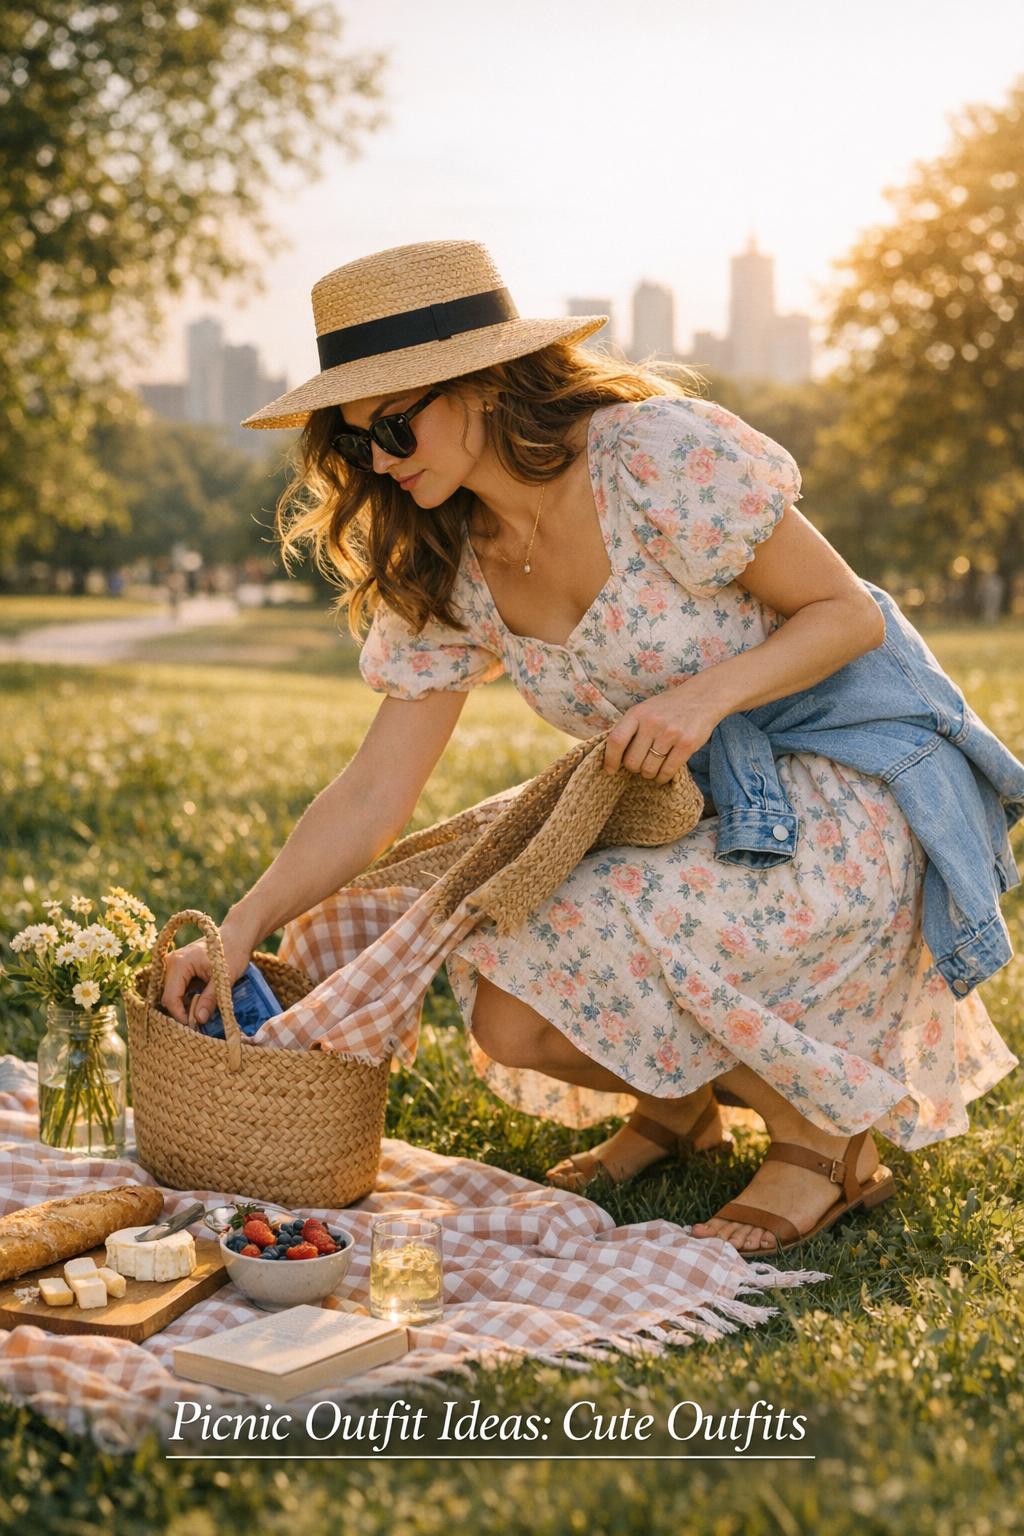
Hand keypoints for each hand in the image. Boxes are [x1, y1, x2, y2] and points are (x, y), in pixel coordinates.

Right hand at [159, 912, 258, 1025]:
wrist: (236, 936)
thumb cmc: (232, 952)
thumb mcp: (224, 978)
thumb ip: (210, 999)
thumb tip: (199, 1020)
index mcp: (178, 963)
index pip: (171, 998)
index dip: (181, 1015)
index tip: (195, 1026)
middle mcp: (170, 963)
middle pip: (169, 997)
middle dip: (183, 1012)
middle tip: (200, 1023)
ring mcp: (173, 965)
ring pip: (173, 994)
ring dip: (186, 1006)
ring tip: (202, 1013)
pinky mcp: (179, 968)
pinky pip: (178, 989)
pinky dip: (188, 998)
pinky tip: (201, 1002)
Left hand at [602, 678, 722, 784]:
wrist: (703, 697)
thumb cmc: (669, 707)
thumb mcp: (645, 710)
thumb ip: (630, 728)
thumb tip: (612, 756)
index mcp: (637, 713)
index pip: (616, 741)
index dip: (610, 759)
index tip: (610, 770)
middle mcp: (652, 722)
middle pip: (632, 761)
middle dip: (634, 768)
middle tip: (641, 765)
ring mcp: (670, 733)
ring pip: (649, 769)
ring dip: (649, 774)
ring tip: (653, 768)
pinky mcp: (686, 744)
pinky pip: (667, 771)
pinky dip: (663, 777)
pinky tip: (664, 773)